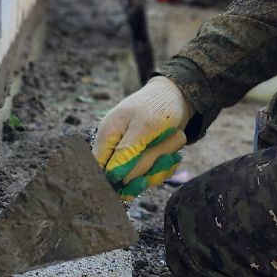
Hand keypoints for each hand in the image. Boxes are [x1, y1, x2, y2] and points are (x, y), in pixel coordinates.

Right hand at [94, 76, 191, 198]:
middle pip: (122, 177)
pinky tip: (172, 154)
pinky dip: (165, 167)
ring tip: (171, 150)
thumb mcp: (145, 127)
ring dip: (159, 167)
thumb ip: (126, 152)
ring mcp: (130, 154)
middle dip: (146, 168)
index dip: (113, 179)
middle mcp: (115, 147)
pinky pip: (151, 175)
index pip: (98, 168)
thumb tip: (111, 175)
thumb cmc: (159, 107)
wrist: (178, 96)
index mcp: (107, 135)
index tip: (136, 180)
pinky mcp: (143, 159)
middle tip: (164, 154)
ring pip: (139, 178)